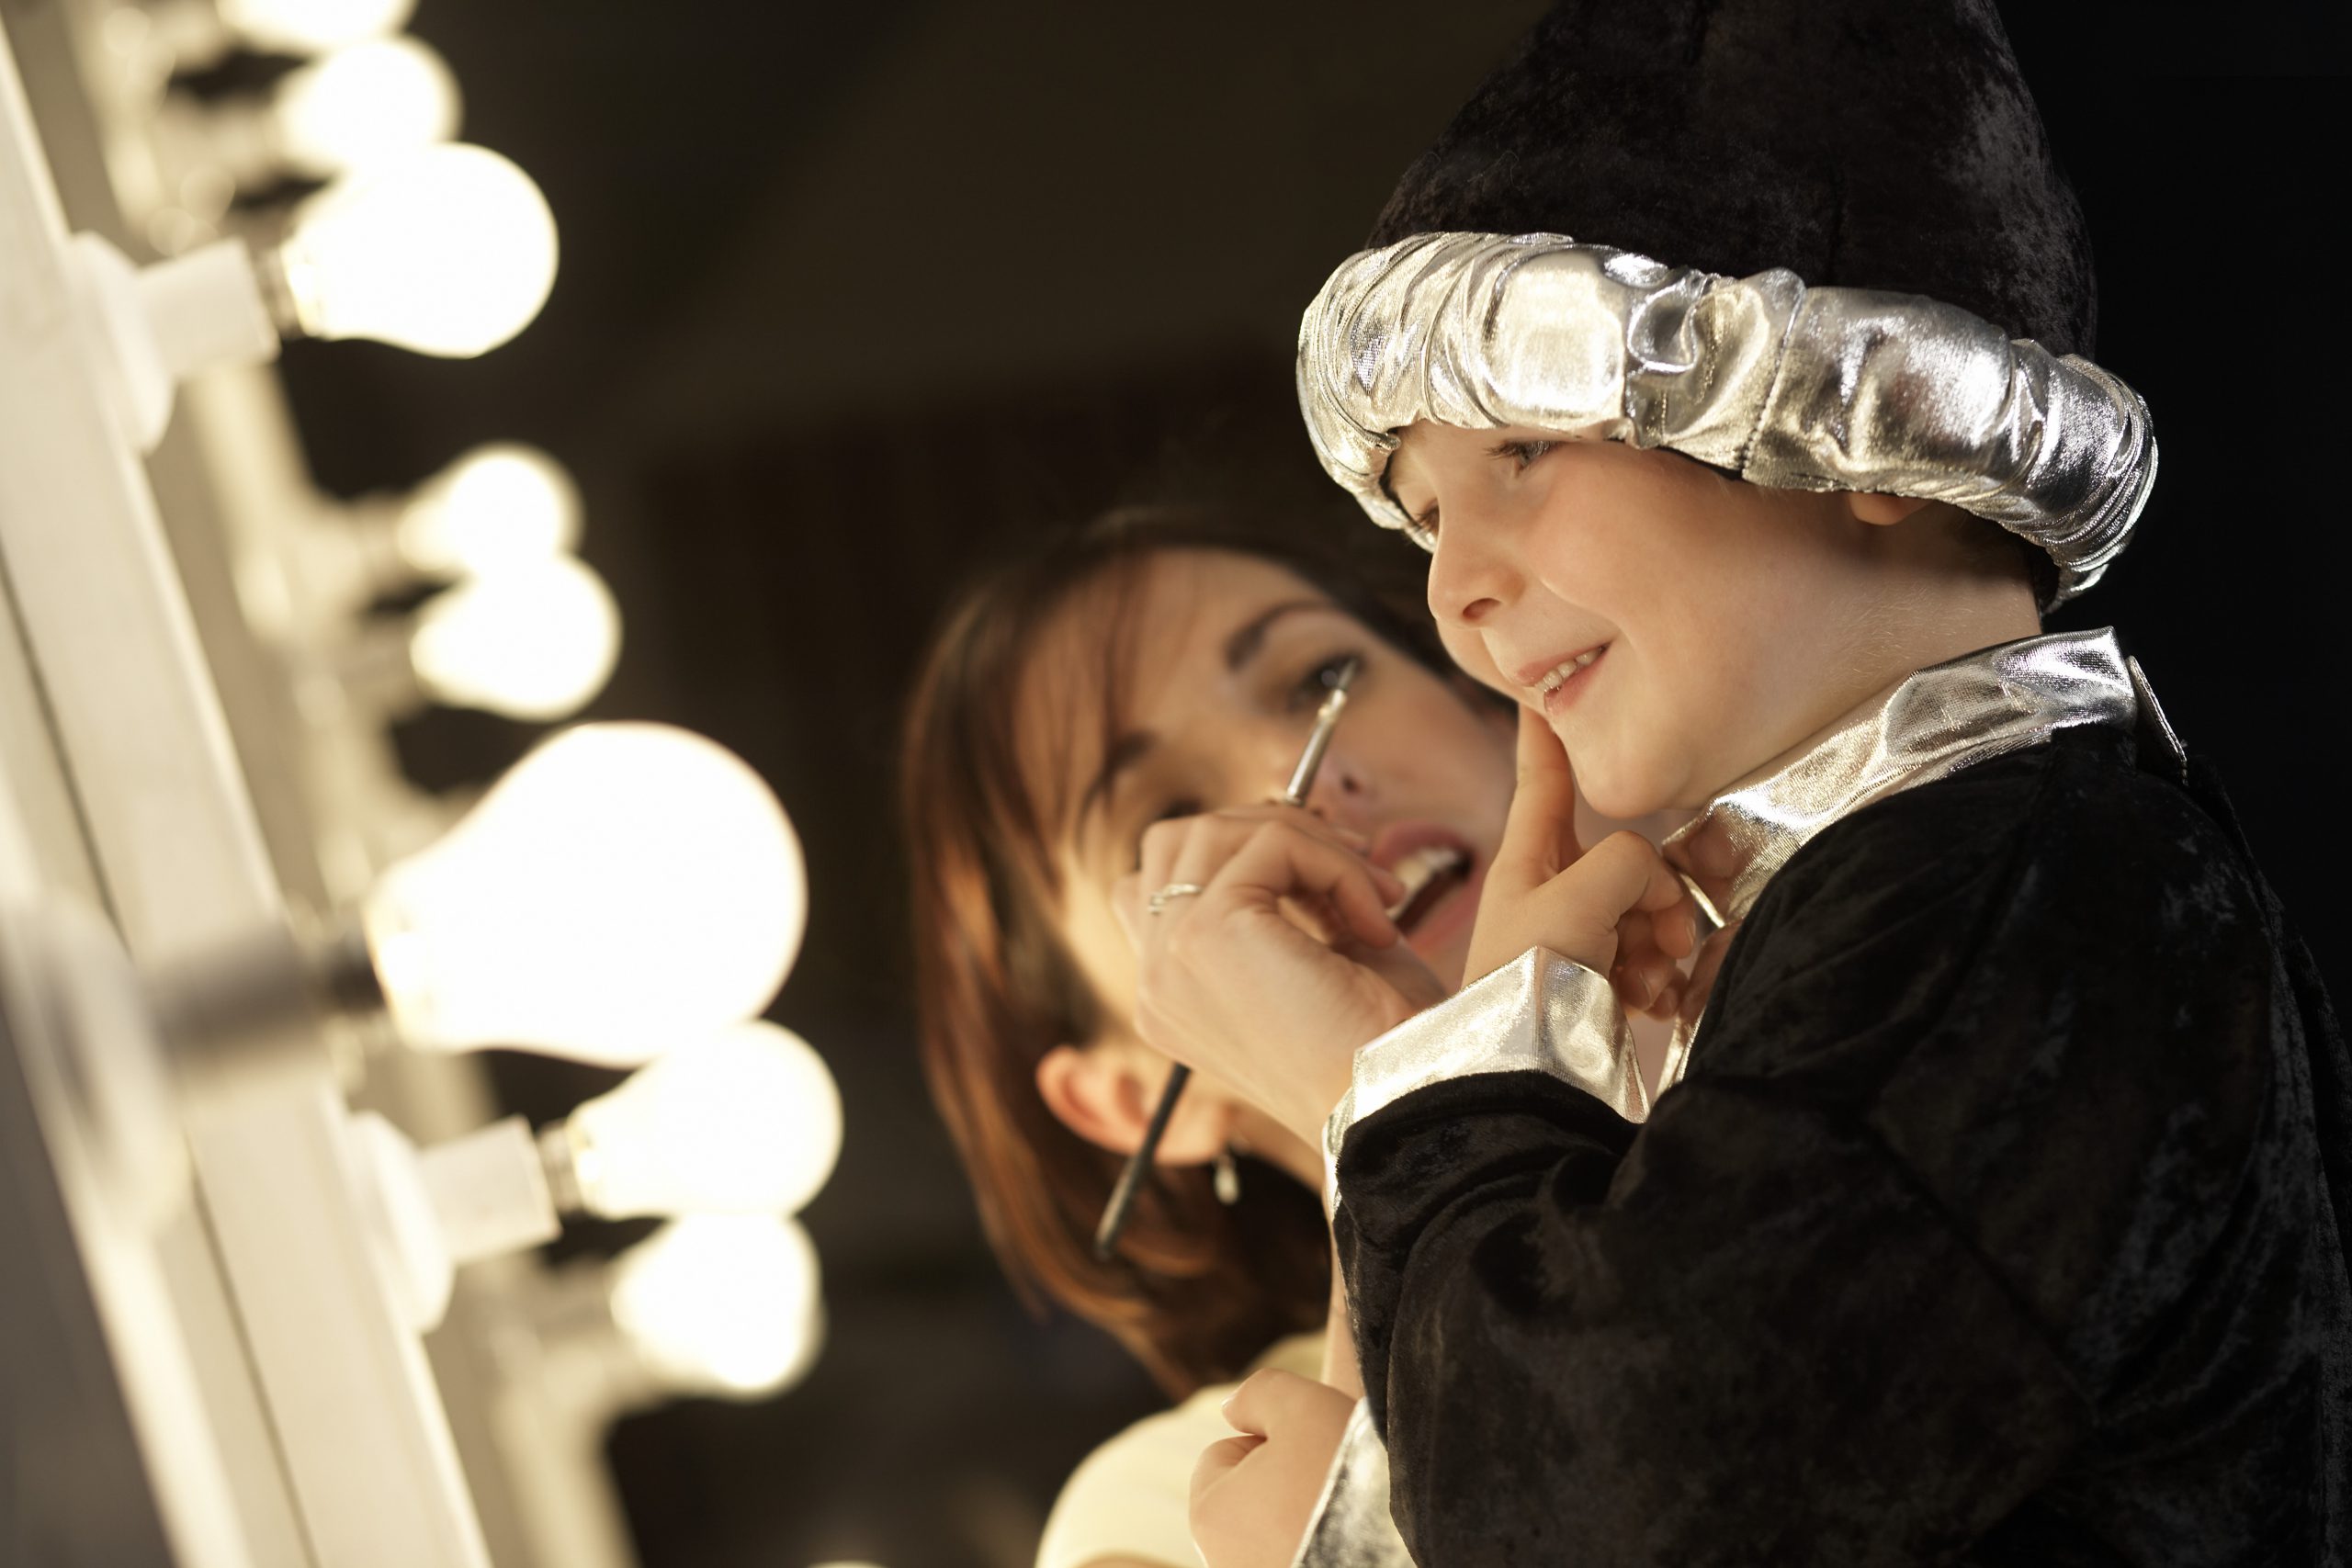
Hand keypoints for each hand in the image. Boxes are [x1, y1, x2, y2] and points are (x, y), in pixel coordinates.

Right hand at [1112, 805, 1445, 1143]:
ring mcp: (1169, 957)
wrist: (1401, 1109)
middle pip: (1171, 843)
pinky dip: (1339, 865)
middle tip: (1355, 861)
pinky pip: (1273, 843)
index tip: (1326, 875)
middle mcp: (1155, 982)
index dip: (1239, 857)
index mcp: (1173, 998)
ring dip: (1310, 842)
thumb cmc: (1379, 1049)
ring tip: (1375, 892)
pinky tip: (1379, 924)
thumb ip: (1289, 900)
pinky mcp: (1206, 934)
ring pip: (1214, 830)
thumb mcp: (1320, 961)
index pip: (1156, 887)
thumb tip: (1297, 826)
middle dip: (1267, 831)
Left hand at [1192, 1369, 1356, 1567]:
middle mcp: (1221, 1559)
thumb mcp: (1300, 1405)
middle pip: (1250, 1494)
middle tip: (1330, 1482)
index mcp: (1207, 1515)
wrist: (1406, 1553)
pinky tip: (1348, 1544)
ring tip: (1344, 1518)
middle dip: (1286, 1481)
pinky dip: (1320, 1546)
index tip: (1309, 1454)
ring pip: (1277, 1528)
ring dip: (1305, 1516)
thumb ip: (1258, 1393)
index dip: (1271, 1439)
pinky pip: (1303, 1554)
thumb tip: (1231, 1409)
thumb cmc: (1345, 1478)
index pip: (1226, 1451)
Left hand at [1466, 709, 1701, 1015]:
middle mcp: (1550, 894)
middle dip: (1658, 890)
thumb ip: (1629, 861)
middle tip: (1666, 929)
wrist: (1520, 1073)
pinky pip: (1646, 961)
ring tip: (1648, 976)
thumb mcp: (1577, 898)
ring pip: (1645, 913)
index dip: (1547, 737)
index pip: (1544, 781)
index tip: (1539, 695)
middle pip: (1625, 860)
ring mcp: (1575, 939)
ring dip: (1660, 943)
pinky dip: (1657, 979)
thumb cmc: (1527, 980)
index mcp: (1527, 861)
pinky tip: (1651, 1000)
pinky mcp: (1595, 985)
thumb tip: (1658, 879)